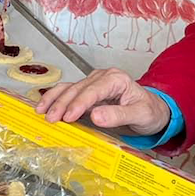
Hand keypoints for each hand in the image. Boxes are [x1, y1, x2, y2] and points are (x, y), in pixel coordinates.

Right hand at [36, 67, 171, 134]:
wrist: (153, 111)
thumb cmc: (148, 112)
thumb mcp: (140, 115)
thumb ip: (118, 115)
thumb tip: (95, 116)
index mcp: (116, 79)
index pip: (93, 91)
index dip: (79, 103)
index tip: (68, 117)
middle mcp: (102, 77)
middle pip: (77, 89)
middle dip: (62, 104)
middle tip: (51, 119)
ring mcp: (92, 83)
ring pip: (68, 88)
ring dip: (53, 99)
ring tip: (41, 112)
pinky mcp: (86, 91)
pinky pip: (68, 92)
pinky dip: (55, 98)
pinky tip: (44, 106)